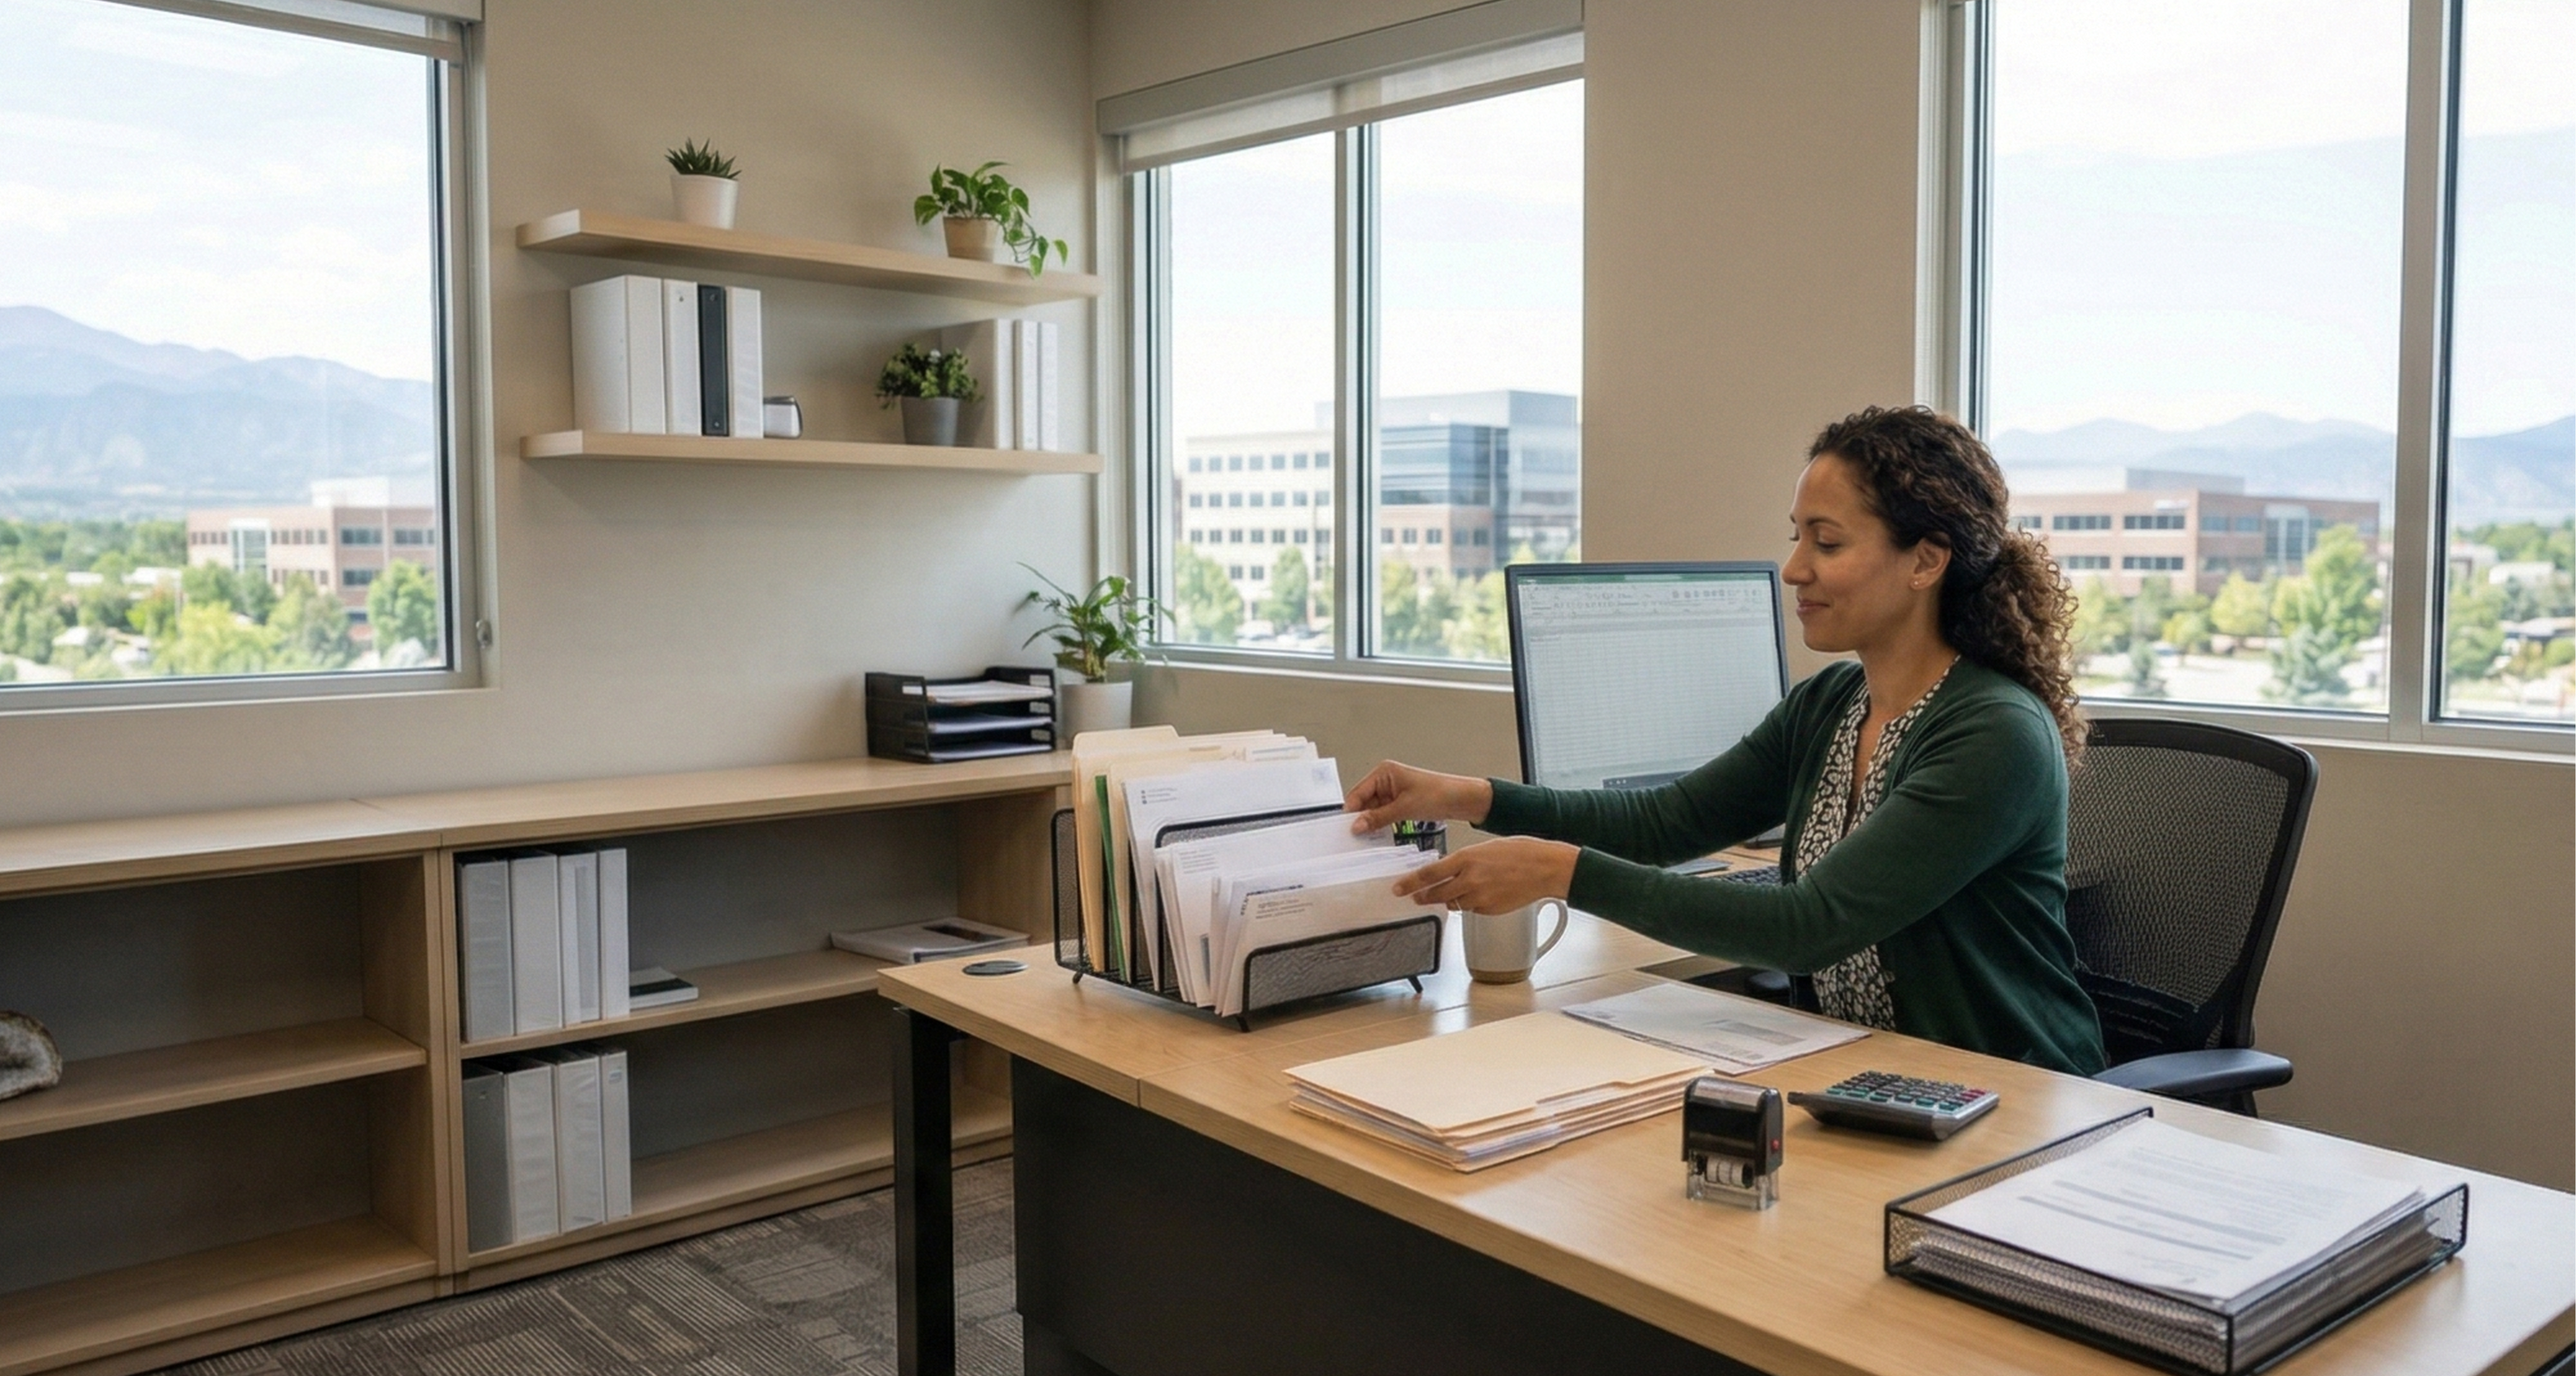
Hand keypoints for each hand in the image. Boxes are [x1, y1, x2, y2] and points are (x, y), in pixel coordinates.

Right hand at [1343, 760, 1492, 832]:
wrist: (1462, 799)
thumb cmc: (1439, 793)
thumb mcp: (1404, 808)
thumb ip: (1378, 817)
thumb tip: (1357, 825)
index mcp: (1384, 772)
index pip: (1357, 793)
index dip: (1350, 812)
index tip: (1345, 829)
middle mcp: (1385, 779)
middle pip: (1363, 802)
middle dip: (1360, 819)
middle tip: (1353, 838)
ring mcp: (1392, 791)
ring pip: (1372, 810)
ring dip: (1370, 823)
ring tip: (1365, 839)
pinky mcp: (1399, 802)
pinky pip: (1383, 814)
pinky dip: (1379, 824)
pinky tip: (1377, 835)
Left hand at [1392, 837, 1578, 914]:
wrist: (1546, 868)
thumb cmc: (1521, 852)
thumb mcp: (1485, 848)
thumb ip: (1464, 861)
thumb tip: (1448, 870)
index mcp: (1466, 859)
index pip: (1429, 874)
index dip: (1410, 883)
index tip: (1398, 888)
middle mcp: (1469, 880)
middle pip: (1435, 893)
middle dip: (1422, 896)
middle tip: (1414, 897)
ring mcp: (1479, 898)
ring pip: (1453, 903)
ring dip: (1448, 899)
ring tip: (1450, 892)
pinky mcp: (1489, 910)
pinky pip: (1470, 909)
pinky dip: (1468, 904)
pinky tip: (1476, 895)